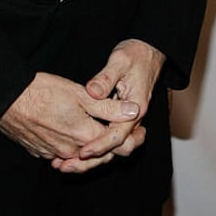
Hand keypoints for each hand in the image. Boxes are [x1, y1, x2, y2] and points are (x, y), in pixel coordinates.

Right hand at [0, 71, 139, 172]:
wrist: (8, 99)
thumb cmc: (42, 91)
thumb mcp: (80, 93)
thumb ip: (108, 105)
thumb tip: (133, 111)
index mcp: (84, 134)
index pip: (116, 146)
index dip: (131, 138)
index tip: (140, 131)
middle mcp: (70, 150)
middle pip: (99, 155)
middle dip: (112, 144)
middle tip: (125, 131)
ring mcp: (54, 153)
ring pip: (80, 154)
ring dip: (90, 145)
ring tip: (97, 129)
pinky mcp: (40, 151)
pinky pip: (62, 153)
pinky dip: (71, 145)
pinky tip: (70, 130)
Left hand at [51, 38, 164, 172]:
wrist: (149, 51)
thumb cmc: (136, 54)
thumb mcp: (120, 60)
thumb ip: (105, 78)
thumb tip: (91, 92)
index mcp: (136, 108)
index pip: (118, 135)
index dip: (100, 145)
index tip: (83, 151)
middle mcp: (134, 118)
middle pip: (117, 149)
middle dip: (95, 160)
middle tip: (69, 164)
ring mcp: (128, 119)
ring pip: (113, 147)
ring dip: (93, 157)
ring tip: (66, 163)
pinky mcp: (121, 117)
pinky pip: (109, 137)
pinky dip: (95, 146)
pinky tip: (76, 148)